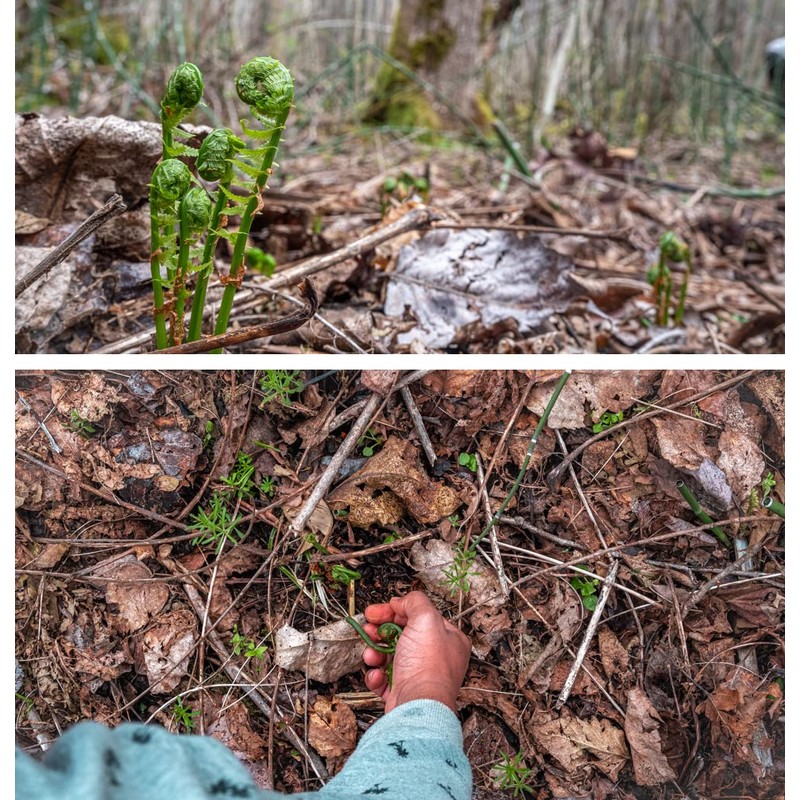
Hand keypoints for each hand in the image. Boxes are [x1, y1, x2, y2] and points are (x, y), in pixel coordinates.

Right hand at [360, 591, 470, 711]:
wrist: (417, 705)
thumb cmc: (428, 667)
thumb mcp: (425, 618)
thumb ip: (414, 601)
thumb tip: (402, 601)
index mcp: (449, 638)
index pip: (420, 616)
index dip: (396, 610)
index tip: (379, 610)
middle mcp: (436, 657)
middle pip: (402, 634)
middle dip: (381, 631)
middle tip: (369, 628)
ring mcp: (419, 675)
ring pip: (390, 655)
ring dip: (375, 652)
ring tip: (371, 654)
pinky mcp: (404, 691)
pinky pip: (384, 677)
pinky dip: (376, 674)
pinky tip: (377, 674)